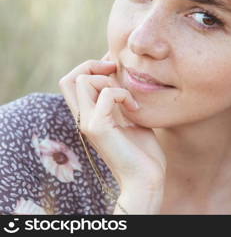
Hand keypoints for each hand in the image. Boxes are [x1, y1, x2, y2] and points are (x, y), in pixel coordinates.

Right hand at [58, 52, 166, 192]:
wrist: (147, 179)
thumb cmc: (144, 152)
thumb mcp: (131, 118)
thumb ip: (122, 100)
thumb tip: (123, 77)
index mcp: (89, 116)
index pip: (72, 83)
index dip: (90, 67)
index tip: (115, 68)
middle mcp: (83, 119)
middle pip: (68, 79)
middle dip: (93, 66)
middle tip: (116, 73)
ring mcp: (88, 124)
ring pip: (81, 81)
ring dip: (109, 81)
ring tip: (128, 98)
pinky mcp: (98, 128)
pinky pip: (105, 95)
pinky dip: (123, 94)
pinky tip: (136, 109)